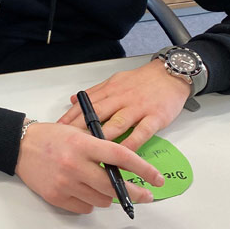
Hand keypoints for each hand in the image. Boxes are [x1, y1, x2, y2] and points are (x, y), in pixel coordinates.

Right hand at [15, 121, 163, 213]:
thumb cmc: (50, 136)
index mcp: (82, 144)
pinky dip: (89, 201)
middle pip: (114, 185)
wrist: (19, 146)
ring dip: (108, 195)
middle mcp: (75, 164)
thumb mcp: (77, 131)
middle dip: (135, 192)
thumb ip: (100, 145)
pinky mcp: (56, 197)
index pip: (121, 157)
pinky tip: (84, 190)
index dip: (143, 169)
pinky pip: (85, 207)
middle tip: (146, 195)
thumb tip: (127, 164)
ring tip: (102, 185)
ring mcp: (65, 183)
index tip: (157, 178)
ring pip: (101, 199)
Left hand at [57, 58, 190, 151]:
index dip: (71, 116)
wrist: (171, 74)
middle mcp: (121, 98)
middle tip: (68, 142)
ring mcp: (138, 107)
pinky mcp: (155, 116)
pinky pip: (142, 132)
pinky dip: (132, 143)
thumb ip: (94, 93)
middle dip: (81, 128)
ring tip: (91, 151)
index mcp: (110, 90)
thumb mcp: (115, 81)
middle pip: (97, 113)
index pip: (86, 103)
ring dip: (103, 136)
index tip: (58, 128)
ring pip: (117, 122)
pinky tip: (123, 154)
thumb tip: (73, 100)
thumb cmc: (142, 81)